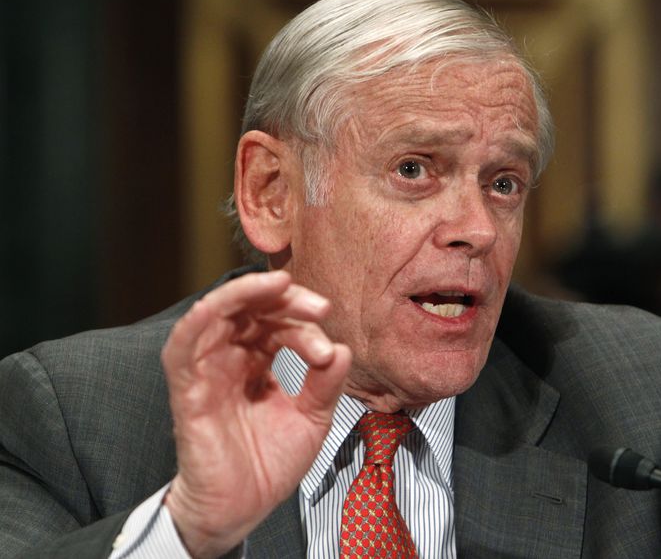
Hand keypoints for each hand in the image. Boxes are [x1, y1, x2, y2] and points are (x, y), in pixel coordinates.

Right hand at [161, 270, 350, 557]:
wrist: (242, 509)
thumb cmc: (268, 465)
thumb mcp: (311, 419)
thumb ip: (325, 385)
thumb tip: (342, 349)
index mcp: (256, 362)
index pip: (277, 323)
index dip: (304, 324)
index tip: (329, 349)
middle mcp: (230, 360)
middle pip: (250, 308)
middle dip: (285, 299)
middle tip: (319, 307)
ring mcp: (207, 372)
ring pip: (215, 313)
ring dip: (246, 294)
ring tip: (280, 286)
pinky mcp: (187, 390)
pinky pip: (182, 347)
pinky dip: (198, 319)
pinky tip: (220, 306)